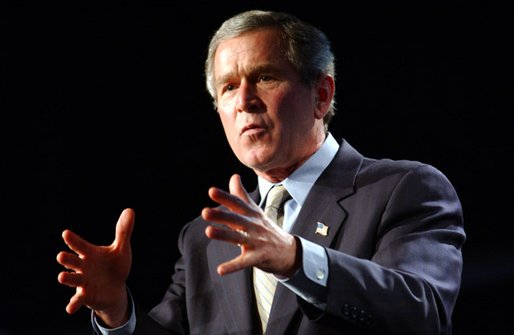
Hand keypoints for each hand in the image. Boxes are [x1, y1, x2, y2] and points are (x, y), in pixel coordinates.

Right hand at [56, 208, 133, 326]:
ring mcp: (83, 281)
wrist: (116, 288)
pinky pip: (78, 300)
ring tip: (62, 276)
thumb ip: (123, 231)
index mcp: (90, 253)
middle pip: (72, 261)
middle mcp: (83, 266)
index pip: (80, 245)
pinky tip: (70, 308)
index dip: (73, 240)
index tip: (65, 233)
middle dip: (66, 259)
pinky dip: (73, 303)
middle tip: (61, 256)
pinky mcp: (86, 295)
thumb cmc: (115, 265)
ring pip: (73, 279)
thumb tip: (130, 210)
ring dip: (67, 278)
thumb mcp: (121, 249)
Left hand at [202, 174, 299, 276]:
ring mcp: (256, 241)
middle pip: (236, 219)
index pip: (237, 204)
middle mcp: (253, 226)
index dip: (225, 197)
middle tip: (205, 212)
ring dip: (223, 235)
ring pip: (238, 238)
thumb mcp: (255, 211)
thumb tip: (234, 176)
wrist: (288, 251)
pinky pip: (243, 262)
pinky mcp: (258, 257)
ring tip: (208, 232)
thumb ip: (241, 195)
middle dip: (221, 215)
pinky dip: (232, 266)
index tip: (211, 191)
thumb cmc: (266, 229)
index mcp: (251, 214)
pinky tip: (220, 270)